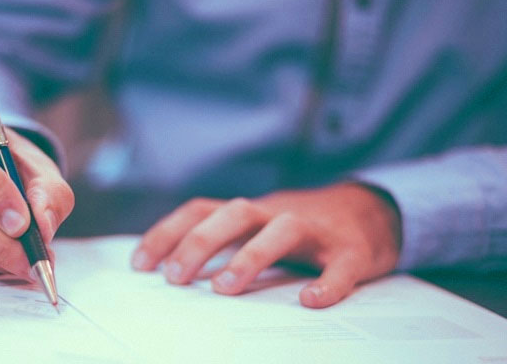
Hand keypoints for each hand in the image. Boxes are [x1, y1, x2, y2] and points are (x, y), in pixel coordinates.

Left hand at [131, 183, 400, 307]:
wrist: (371, 210)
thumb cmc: (301, 227)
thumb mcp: (256, 227)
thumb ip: (223, 242)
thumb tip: (172, 272)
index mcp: (250, 212)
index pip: (200, 211)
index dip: (167, 233)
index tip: (140, 265)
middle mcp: (277, 213)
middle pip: (234, 214)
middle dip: (200, 242)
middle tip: (174, 278)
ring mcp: (316, 229)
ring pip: (282, 230)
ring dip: (250, 256)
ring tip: (224, 288)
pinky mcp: (353, 250)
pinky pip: (341, 265)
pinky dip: (328, 282)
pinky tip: (312, 301)